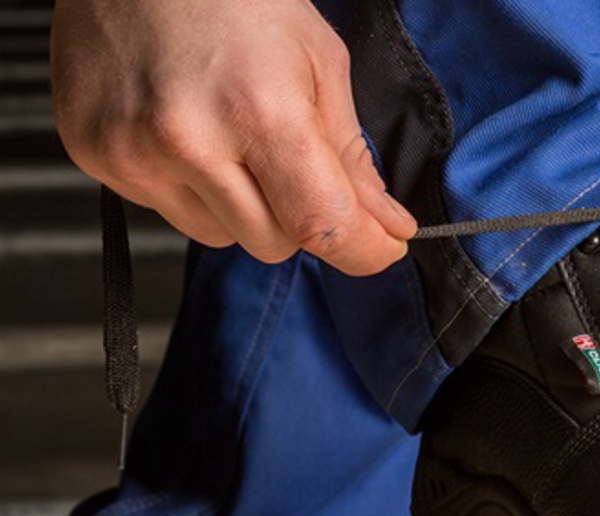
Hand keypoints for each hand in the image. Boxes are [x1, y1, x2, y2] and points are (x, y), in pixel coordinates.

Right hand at [51, 0, 414, 274]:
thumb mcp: (320, 64)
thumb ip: (352, 158)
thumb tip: (385, 227)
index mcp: (259, 112)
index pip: (322, 225)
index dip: (363, 248)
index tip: (380, 247)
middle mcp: (189, 141)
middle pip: (272, 244)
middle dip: (297, 217)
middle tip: (292, 163)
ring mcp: (133, 152)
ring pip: (220, 236)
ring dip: (241, 206)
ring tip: (229, 136)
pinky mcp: (94, 155)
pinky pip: (167, 211)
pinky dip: (189, 187)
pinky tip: (186, 131)